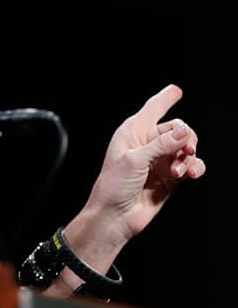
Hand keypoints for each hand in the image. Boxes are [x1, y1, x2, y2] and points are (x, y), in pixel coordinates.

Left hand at [84, 84, 205, 244]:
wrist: (115, 216)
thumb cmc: (113, 187)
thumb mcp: (134, 160)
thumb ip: (161, 144)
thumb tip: (184, 131)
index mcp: (132, 133)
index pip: (152, 109)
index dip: (165, 98)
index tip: (176, 90)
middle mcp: (146, 144)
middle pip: (178, 129)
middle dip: (186, 138)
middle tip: (184, 151)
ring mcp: (159, 160)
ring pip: (186, 148)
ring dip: (188, 157)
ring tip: (180, 172)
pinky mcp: (169, 177)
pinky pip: (190, 165)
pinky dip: (194, 167)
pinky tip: (190, 174)